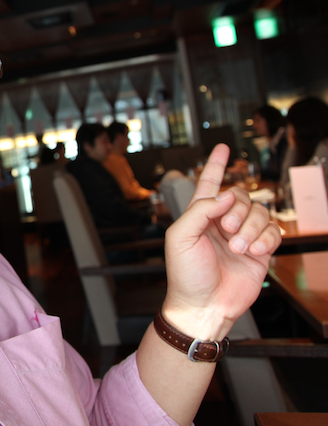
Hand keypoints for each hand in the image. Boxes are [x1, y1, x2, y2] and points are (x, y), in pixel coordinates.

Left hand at [162, 144, 280, 339]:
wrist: (205, 305)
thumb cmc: (186, 275)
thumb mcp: (180, 238)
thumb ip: (199, 211)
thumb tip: (223, 196)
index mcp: (199, 216)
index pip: (209, 184)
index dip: (216, 165)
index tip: (223, 148)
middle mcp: (221, 223)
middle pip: (240, 197)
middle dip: (237, 210)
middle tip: (227, 230)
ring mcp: (242, 236)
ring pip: (259, 213)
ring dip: (250, 229)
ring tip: (238, 248)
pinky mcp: (260, 251)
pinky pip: (273, 232)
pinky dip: (266, 239)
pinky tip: (254, 252)